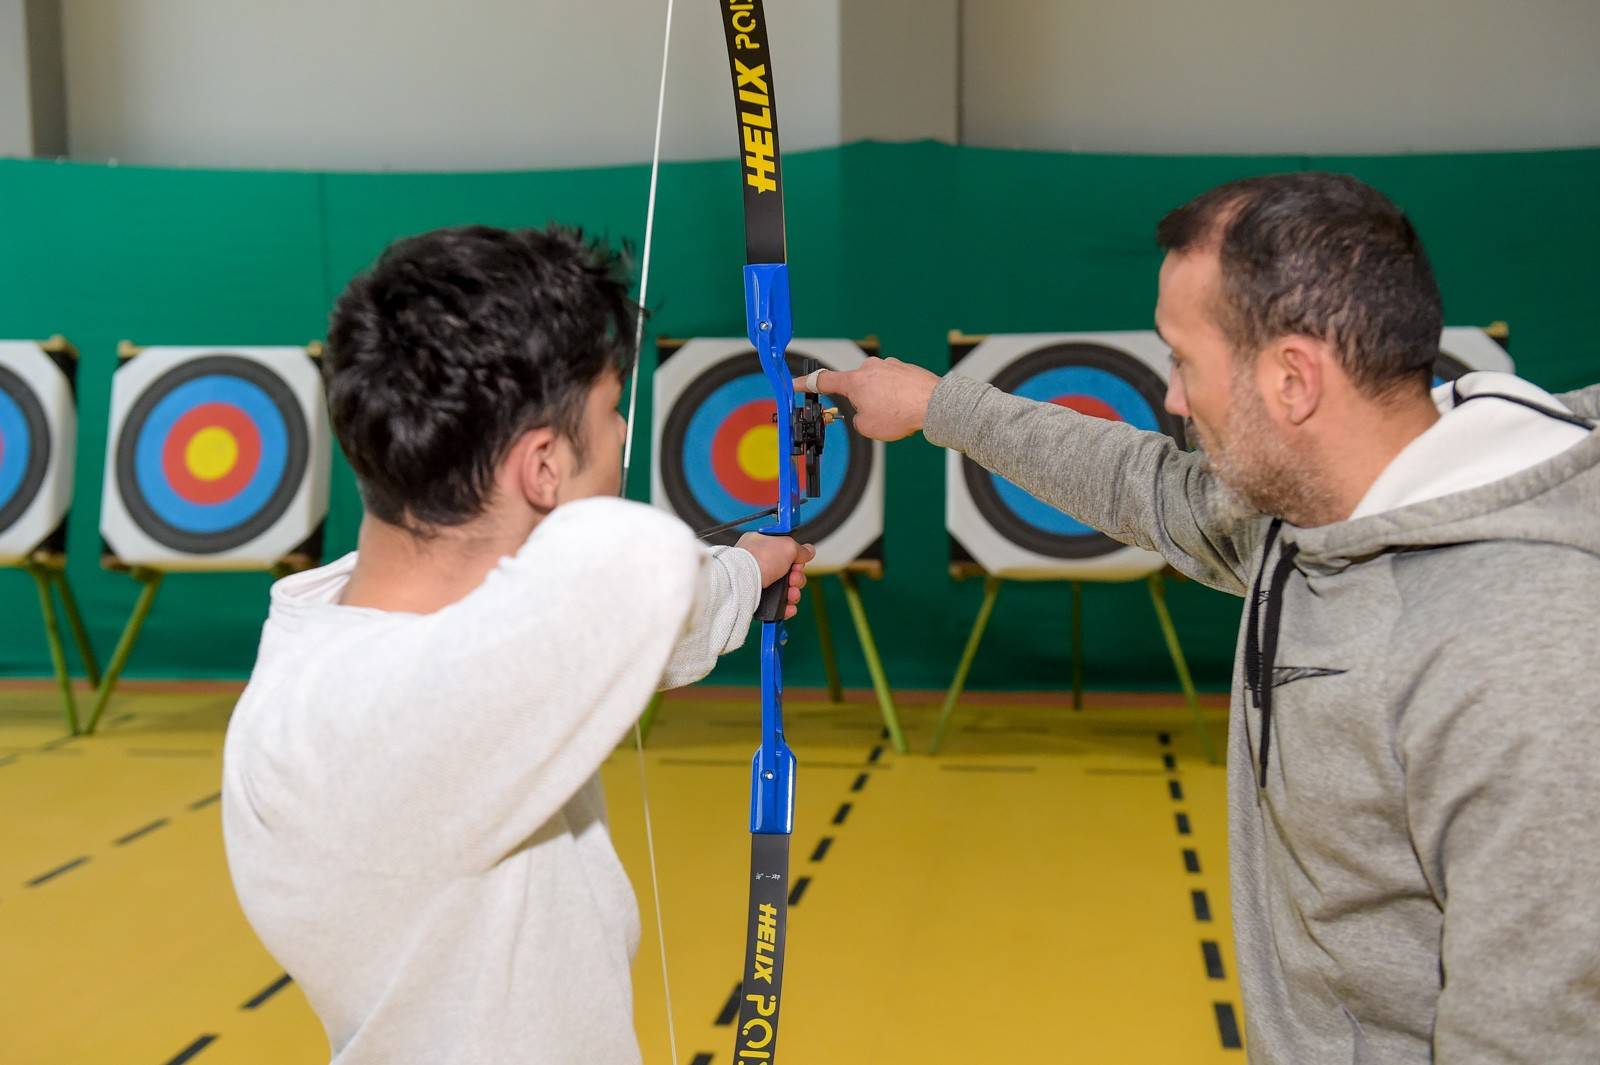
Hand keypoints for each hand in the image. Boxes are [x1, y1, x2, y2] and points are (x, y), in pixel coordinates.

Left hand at [735, 534, 815, 619]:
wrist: (742, 582)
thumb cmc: (758, 560)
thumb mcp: (787, 545)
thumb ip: (800, 549)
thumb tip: (809, 551)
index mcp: (761, 544)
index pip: (785, 551)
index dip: (795, 558)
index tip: (797, 561)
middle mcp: (759, 562)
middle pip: (788, 572)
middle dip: (797, 578)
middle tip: (793, 578)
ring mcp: (758, 581)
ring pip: (784, 590)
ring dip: (793, 593)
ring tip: (791, 594)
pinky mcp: (757, 599)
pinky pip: (776, 604)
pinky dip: (785, 607)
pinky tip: (788, 606)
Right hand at [795, 356, 940, 440]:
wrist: (933, 405)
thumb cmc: (901, 414)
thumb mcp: (867, 427)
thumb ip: (858, 419)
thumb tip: (864, 413)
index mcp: (854, 381)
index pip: (822, 381)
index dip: (805, 384)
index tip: (795, 384)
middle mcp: (870, 368)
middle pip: (855, 387)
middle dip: (862, 402)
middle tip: (875, 417)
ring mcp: (889, 365)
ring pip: (877, 387)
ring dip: (882, 400)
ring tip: (896, 414)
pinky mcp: (905, 368)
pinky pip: (894, 385)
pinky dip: (897, 397)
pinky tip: (907, 408)